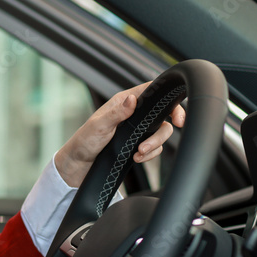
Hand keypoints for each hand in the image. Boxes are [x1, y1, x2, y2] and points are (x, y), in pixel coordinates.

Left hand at [54, 82, 186, 187]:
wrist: (79, 164)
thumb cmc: (85, 140)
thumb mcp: (99, 126)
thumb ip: (117, 113)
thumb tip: (132, 99)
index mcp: (124, 102)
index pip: (153, 92)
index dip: (169, 99)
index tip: (176, 116)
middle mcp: (134, 113)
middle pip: (164, 116)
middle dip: (161, 133)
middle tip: (149, 144)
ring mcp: (139, 129)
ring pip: (162, 133)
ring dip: (154, 145)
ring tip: (138, 154)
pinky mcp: (139, 143)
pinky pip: (155, 148)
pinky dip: (150, 154)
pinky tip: (136, 158)